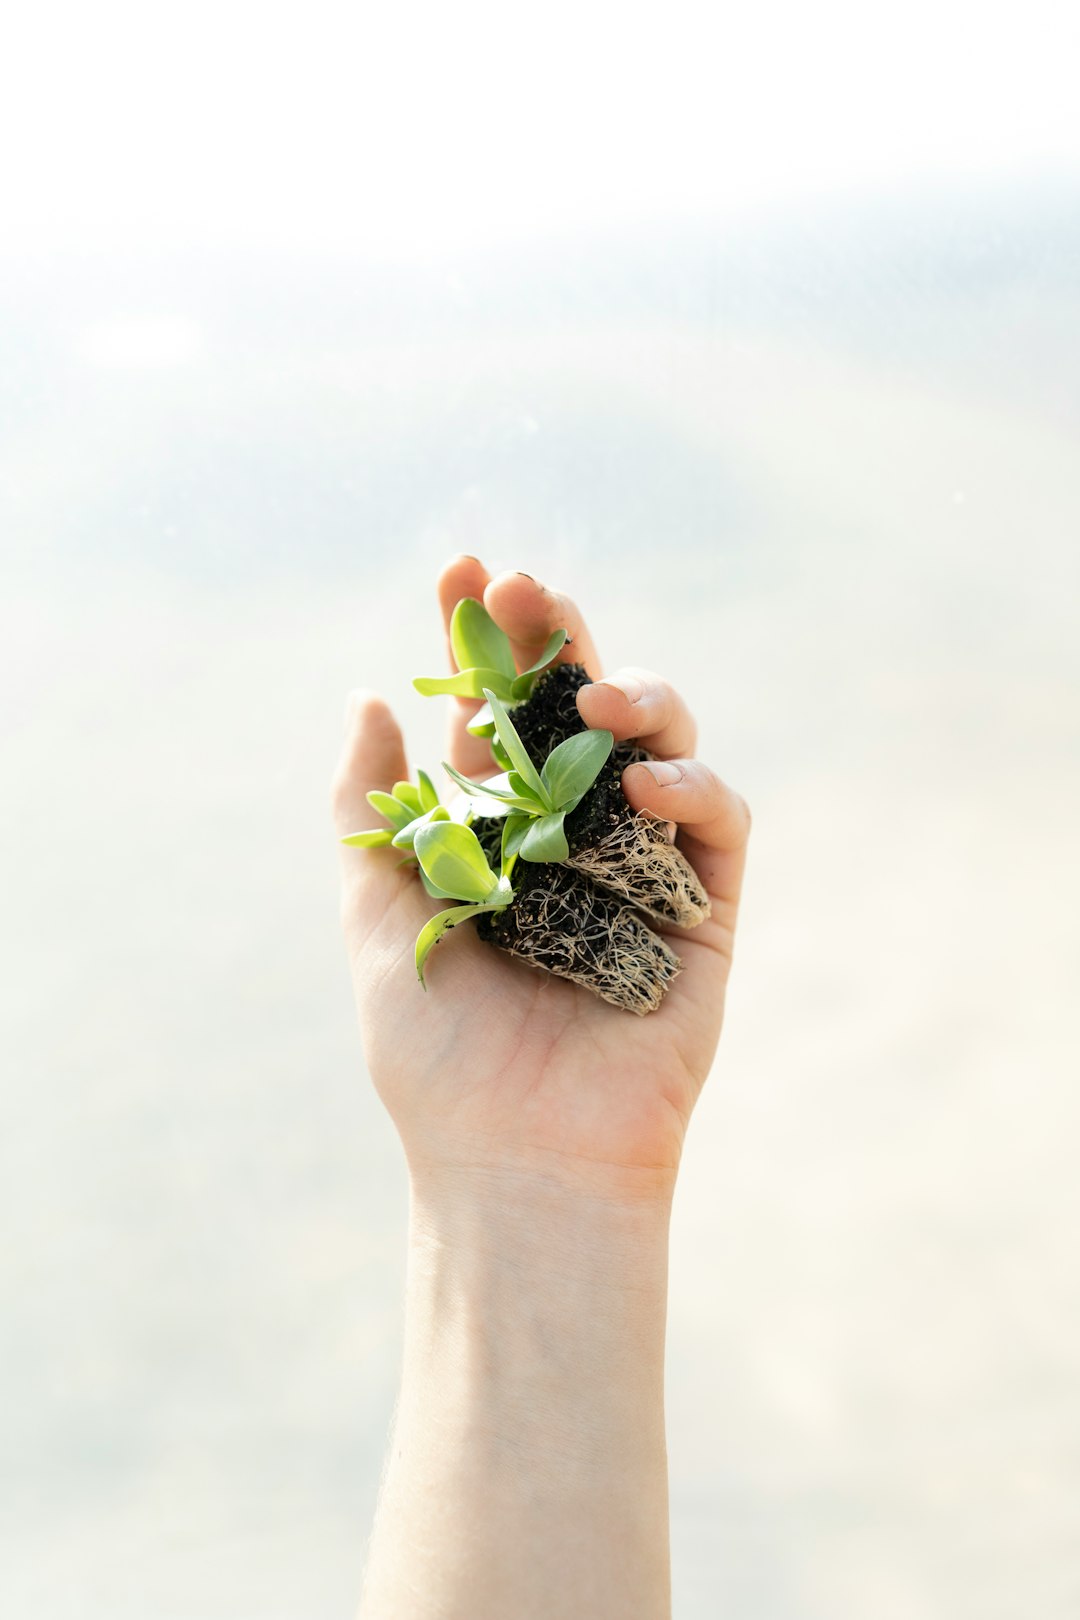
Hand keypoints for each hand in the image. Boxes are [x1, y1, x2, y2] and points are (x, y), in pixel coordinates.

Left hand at [331, 556, 749, 1203]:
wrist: (515, 1158)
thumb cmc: (438, 1053)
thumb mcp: (381, 915)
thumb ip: (372, 810)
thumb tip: (365, 696)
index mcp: (499, 827)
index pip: (495, 711)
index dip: (483, 640)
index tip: (463, 573)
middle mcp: (575, 832)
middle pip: (581, 708)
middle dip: (559, 641)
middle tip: (531, 590)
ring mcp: (646, 864)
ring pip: (662, 745)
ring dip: (638, 697)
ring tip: (599, 691)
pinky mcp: (708, 907)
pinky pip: (718, 822)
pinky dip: (692, 787)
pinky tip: (646, 783)